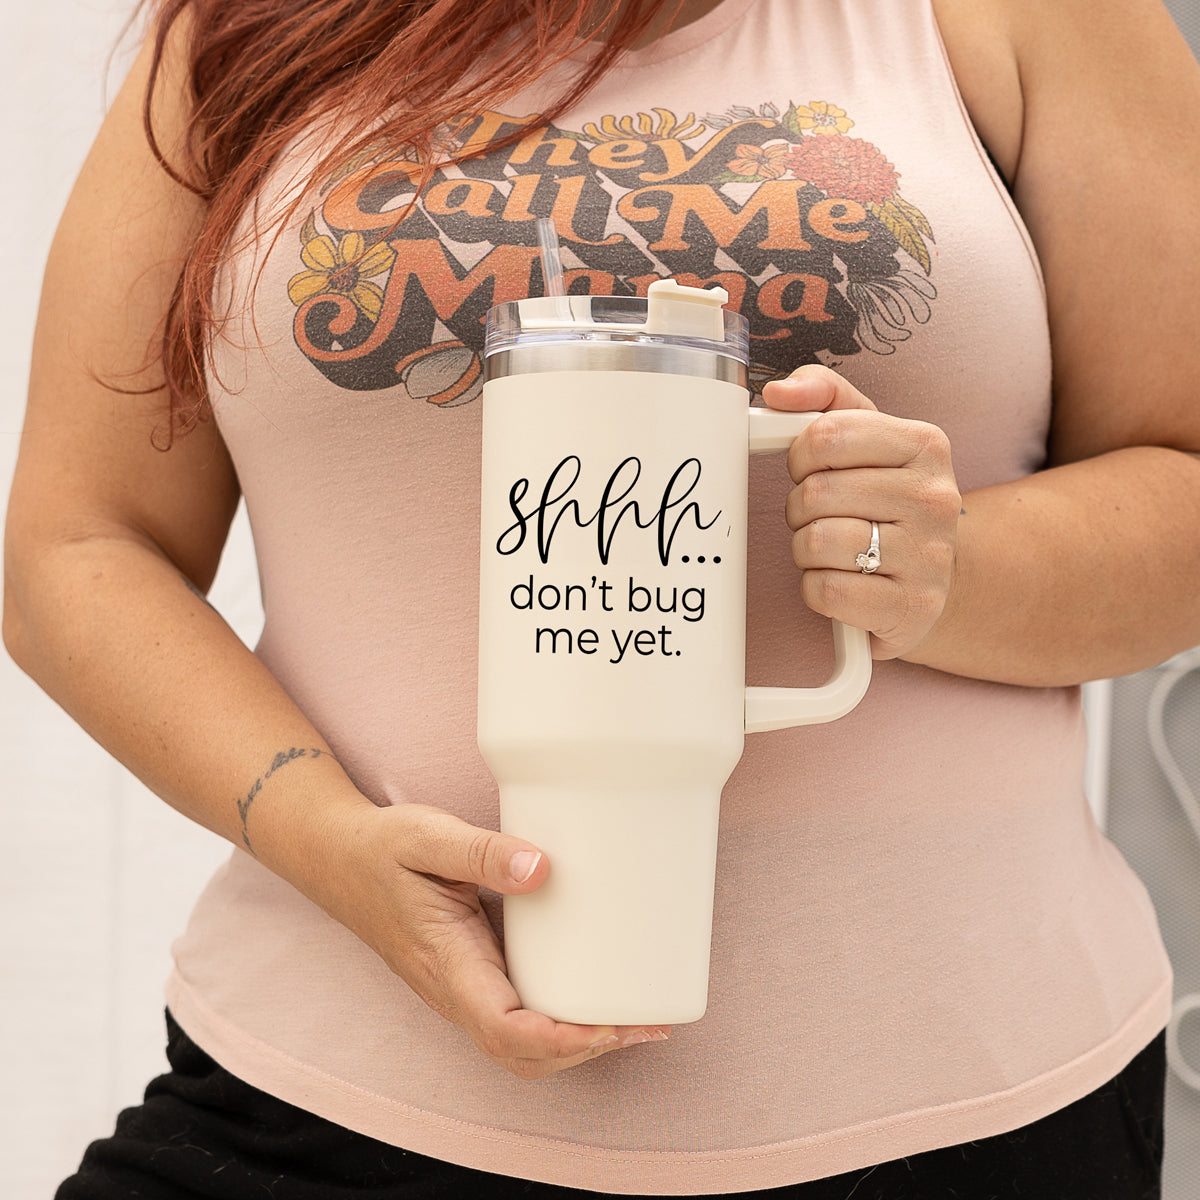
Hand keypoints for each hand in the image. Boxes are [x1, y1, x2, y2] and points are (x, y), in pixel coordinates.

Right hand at [318, 801, 669, 1079]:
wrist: (339, 858)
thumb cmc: (382, 848)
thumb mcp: (427, 836)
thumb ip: (481, 851)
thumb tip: (542, 870)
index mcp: (445, 964)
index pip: (504, 1029)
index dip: (562, 1040)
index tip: (614, 1025)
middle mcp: (453, 990)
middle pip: (521, 1054)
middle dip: (586, 1052)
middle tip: (647, 1024)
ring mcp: (460, 989)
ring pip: (520, 1047)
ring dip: (577, 1046)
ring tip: (635, 1020)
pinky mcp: (471, 976)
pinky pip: (517, 1019)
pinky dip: (559, 1024)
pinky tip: (594, 997)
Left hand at [763, 364, 961, 660]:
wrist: (930, 581)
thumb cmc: (885, 503)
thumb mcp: (867, 438)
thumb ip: (824, 396)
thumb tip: (779, 392)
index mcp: (926, 445)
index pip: (826, 436)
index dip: (800, 457)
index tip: (810, 471)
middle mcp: (936, 498)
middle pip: (817, 492)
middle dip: (800, 508)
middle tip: (820, 516)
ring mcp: (930, 556)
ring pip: (818, 542)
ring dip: (805, 549)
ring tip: (829, 549)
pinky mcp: (912, 608)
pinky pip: (826, 590)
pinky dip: (815, 588)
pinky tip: (840, 582)